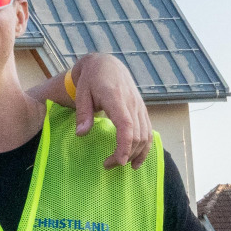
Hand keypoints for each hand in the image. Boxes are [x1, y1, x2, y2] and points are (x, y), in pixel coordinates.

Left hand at [71, 53, 151, 169]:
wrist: (107, 64)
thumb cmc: (91, 79)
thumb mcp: (81, 93)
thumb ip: (83, 114)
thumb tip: (81, 134)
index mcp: (116, 98)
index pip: (126, 125)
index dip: (125, 146)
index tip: (117, 161)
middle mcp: (132, 103)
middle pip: (137, 135)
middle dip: (125, 155)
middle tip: (107, 165)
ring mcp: (139, 107)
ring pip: (146, 135)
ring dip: (136, 154)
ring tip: (120, 165)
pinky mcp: (142, 110)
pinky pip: (148, 131)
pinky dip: (145, 147)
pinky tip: (136, 160)